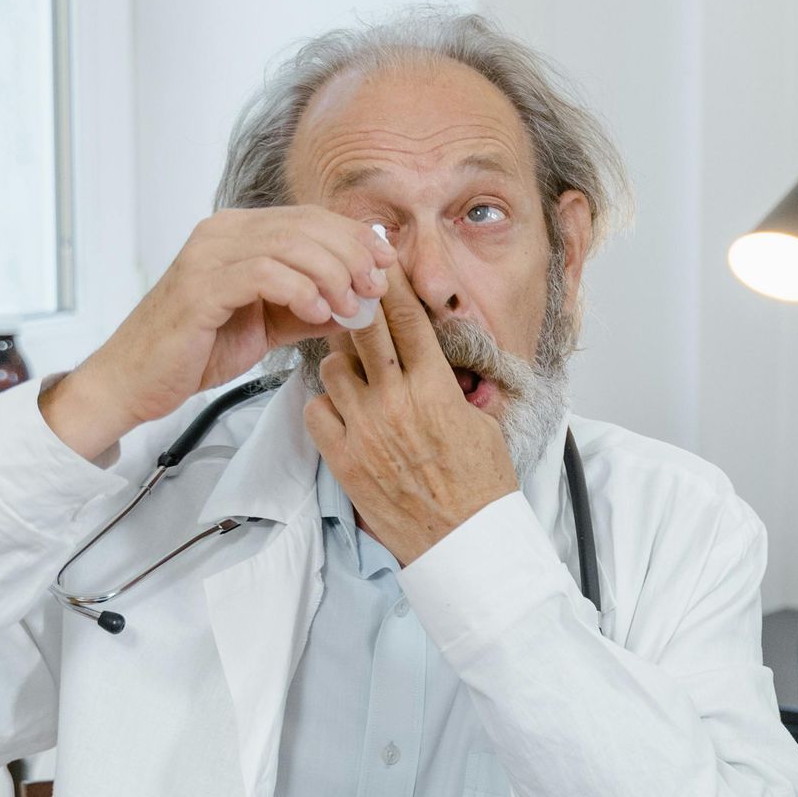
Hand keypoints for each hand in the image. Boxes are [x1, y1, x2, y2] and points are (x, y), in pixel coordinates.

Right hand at [41, 208, 388, 461]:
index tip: (387, 265)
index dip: (354, 237)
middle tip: (375, 288)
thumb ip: (310, 308)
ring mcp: (208, 255)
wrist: (136, 380)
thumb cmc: (197, 351)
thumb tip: (362, 303)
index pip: (309, 218)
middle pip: (305, 225)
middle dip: (351, 255)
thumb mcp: (268, 325)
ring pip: (290, 244)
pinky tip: (318, 314)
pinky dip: (300, 291)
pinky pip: (263, 274)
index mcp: (237, 232)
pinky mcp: (199, 286)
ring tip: (351, 306)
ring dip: (332, 274)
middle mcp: (221, 232)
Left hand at [304, 258, 517, 562]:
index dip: (390, 282)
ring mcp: (364, 430)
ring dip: (342, 363)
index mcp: (435, 388)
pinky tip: (342, 411)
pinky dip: (324, 405)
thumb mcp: (482, 424)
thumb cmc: (480, 486)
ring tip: (356, 372)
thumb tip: (441, 366)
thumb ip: (454, 388)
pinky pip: (315, 411)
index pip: (407, 319)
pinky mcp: (343, 458)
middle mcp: (395, 402)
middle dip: (355, 301)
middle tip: (348, 284)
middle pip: (364, 330)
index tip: (378, 256)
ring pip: (332, 368)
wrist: (463, 540)